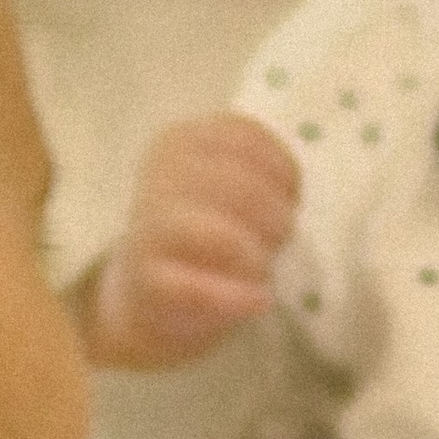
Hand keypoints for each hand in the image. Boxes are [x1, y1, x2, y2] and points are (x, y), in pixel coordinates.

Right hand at [83, 112, 299, 369]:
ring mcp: (148, 227)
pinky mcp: (146, 278)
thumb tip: (290, 196)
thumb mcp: (229, 184)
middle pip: (244, 188)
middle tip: (280, 241)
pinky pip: (202, 288)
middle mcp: (159, 175)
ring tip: (263, 270)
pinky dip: (239, 298)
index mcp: (180, 140)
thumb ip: (261, 172)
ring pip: (224, 237)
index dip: (283, 171)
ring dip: (259, 258)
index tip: (291, 198)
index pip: (246, 138)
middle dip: (277, 219)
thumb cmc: (205, 227)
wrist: (152, 290)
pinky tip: (259, 300)